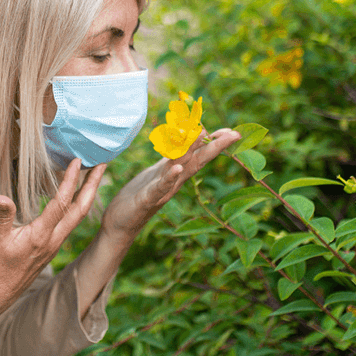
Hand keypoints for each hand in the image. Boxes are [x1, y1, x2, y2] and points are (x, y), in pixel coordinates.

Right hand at [0, 158, 106, 336]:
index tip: (77, 161)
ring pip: (78, 216)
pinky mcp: (52, 247)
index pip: (61, 203)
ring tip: (94, 177)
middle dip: (93, 185)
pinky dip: (77, 206)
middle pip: (80, 209)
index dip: (70, 180)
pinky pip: (71, 222)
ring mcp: (55, 244)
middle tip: (103, 165)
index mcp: (41, 235)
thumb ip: (3, 217)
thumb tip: (2, 197)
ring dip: (87, 195)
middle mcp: (54, 239)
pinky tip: (75, 199)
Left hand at [101, 127, 241, 239]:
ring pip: (181, 169)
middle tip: (234, 134)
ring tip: (203, 134)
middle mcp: (174, 182)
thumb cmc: (138, 196)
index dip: (214, 142)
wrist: (120, 223)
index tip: (232, 131)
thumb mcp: (157, 173)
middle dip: (215, 146)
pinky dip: (169, 178)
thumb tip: (182, 143)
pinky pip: (160, 188)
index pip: (198, 154)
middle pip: (197, 160)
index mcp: (175, 173)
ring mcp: (163, 191)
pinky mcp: (147, 200)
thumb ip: (171, 160)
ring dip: (191, 151)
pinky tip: (177, 169)